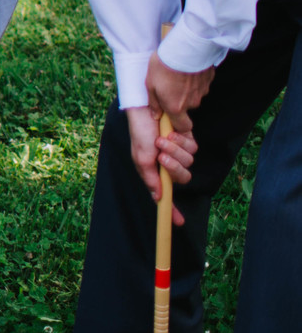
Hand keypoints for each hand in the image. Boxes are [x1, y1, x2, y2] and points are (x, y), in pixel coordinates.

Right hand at [124, 104, 196, 223]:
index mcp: (156, 173)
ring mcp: (179, 154)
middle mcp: (169, 166)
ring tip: (163, 138)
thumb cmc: (140, 134)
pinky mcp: (187, 141)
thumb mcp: (141, 157)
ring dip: (176, 150)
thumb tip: (158, 197)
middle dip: (174, 167)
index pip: (166, 195)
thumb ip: (151, 178)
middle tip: (162, 156)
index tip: (178, 222)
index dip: (172, 209)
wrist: (147, 110)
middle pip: (182, 178)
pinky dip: (183, 141)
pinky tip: (172, 133)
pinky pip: (193, 149)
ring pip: (189, 162)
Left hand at [145, 56, 214, 127]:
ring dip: (186, 89)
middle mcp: (192, 103)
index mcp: (176, 107)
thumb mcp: (150, 85)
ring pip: (194, 95)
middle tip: (169, 86)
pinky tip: (186, 69)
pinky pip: (200, 85)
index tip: (170, 116)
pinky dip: (194, 80)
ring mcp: (202, 92)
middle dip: (179, 101)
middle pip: (186, 108)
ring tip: (176, 74)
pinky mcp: (209, 80)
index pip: (183, 127)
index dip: (178, 124)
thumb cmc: (163, 66)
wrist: (184, 48)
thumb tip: (156, 115)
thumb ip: (154, 103)